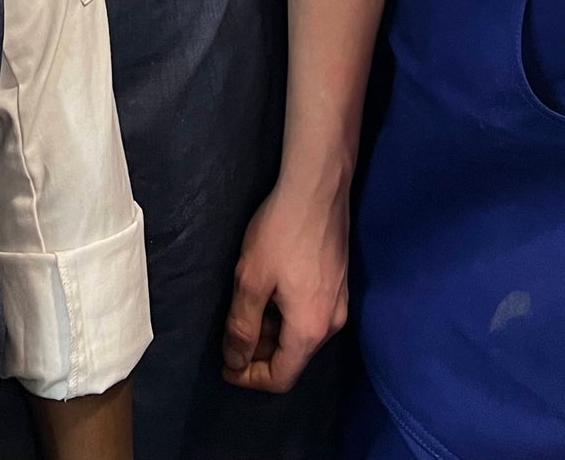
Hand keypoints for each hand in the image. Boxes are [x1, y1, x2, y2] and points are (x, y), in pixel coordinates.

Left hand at [221, 178, 347, 392]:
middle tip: (231, 330)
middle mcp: (332, 323)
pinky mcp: (339, 281)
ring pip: (301, 333)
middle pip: (293, 357)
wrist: (318, 187)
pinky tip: (270, 286)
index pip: (281, 377)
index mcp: (310, 330)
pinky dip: (286, 312)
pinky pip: (310, 313)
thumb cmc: (281, 232)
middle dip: (260, 351)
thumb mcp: (251, 280)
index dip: (249, 377)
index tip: (225, 364)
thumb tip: (236, 361)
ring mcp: (339, 301)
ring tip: (247, 304)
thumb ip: (242, 326)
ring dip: (273, 330)